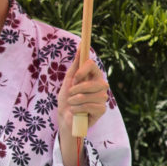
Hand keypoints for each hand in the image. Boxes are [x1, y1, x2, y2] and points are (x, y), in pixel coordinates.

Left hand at [57, 48, 108, 165]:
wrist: (64, 119)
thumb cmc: (66, 100)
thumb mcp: (68, 81)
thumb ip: (75, 66)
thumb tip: (79, 47)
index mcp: (92, 77)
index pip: (93, 66)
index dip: (84, 70)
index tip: (75, 76)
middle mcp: (100, 86)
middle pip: (95, 82)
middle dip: (79, 88)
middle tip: (71, 94)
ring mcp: (102, 98)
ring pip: (92, 95)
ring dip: (77, 100)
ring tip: (72, 104)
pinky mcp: (102, 110)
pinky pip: (92, 106)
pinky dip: (80, 108)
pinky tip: (76, 111)